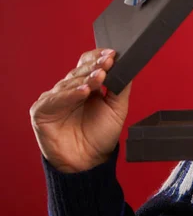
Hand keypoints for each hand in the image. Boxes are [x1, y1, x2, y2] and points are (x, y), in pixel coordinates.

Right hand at [30, 48, 130, 172]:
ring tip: (100, 75)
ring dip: (85, 78)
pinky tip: (83, 92)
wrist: (89, 162)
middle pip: (79, 71)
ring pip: (69, 83)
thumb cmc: (101, 135)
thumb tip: (128, 66)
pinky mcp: (42, 111)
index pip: (88, 64)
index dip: (98, 58)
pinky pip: (56, 99)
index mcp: (86, 86)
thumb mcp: (117, 108)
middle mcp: (69, 89)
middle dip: (95, 66)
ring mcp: (55, 99)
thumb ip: (121, 87)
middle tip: (108, 61)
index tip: (112, 54)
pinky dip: (70, 94)